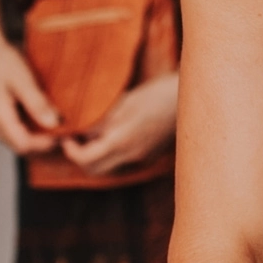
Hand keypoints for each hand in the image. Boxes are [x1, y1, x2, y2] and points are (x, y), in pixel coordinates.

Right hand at [0, 37, 61, 155]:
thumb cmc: (3, 62)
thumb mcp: (24, 80)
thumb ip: (38, 103)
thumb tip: (54, 122)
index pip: (23, 144)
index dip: (45, 143)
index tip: (64, 135)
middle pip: (21, 147)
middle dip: (43, 144)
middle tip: (64, 133)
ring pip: (18, 142)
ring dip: (38, 139)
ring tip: (57, 127)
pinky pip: (15, 133)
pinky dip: (30, 131)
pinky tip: (44, 121)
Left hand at [61, 72, 178, 176]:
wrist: (195, 96)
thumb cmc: (159, 92)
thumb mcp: (125, 102)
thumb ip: (101, 121)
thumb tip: (82, 132)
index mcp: (122, 141)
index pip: (85, 159)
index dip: (71, 150)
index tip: (67, 137)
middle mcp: (132, 156)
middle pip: (95, 170)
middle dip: (81, 157)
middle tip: (75, 138)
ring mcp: (144, 158)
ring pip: (110, 167)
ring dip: (98, 156)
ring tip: (95, 134)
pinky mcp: (152, 155)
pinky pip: (125, 161)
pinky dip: (114, 153)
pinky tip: (117, 134)